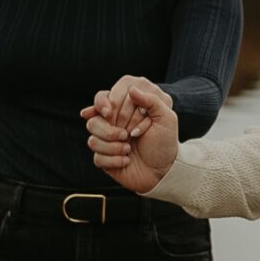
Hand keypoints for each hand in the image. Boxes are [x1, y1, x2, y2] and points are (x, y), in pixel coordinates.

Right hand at [81, 75, 178, 195]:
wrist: (163, 171)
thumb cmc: (165, 143)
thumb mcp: (167, 119)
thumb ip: (152, 100)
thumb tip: (132, 89)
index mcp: (127, 107)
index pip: (105, 97)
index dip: (106, 105)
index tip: (109, 113)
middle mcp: (114, 121)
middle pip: (95, 117)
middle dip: (113, 129)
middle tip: (130, 134)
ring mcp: (107, 139)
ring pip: (92, 136)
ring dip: (112, 145)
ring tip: (129, 149)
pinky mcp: (104, 156)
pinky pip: (97, 155)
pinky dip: (113, 159)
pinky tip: (126, 160)